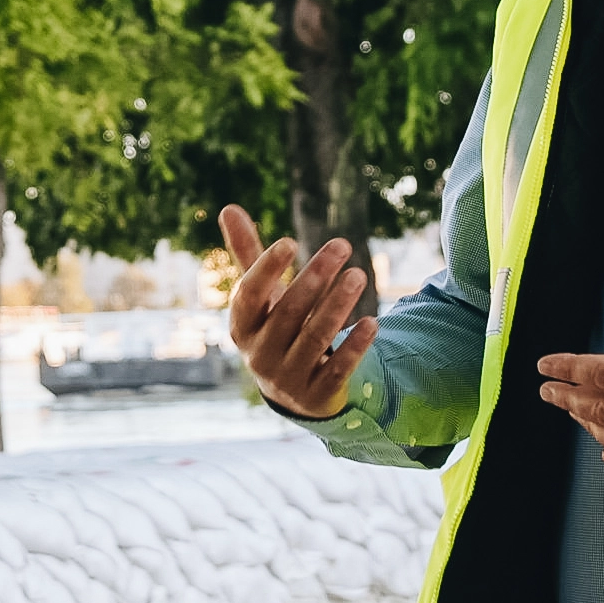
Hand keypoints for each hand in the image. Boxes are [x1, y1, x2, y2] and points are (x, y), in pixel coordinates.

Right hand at [219, 205, 376, 418]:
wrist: (291, 392)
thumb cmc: (275, 328)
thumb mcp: (261, 298)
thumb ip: (248, 255)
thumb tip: (229, 207)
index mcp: (241, 328)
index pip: (249, 296)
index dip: (266, 269)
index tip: (290, 242)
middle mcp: (260, 355)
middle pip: (287, 313)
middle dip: (315, 277)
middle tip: (342, 244)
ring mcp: (288, 378)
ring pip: (315, 338)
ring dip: (337, 304)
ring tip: (359, 274)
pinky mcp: (317, 395)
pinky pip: (338, 369)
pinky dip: (355, 345)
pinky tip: (374, 321)